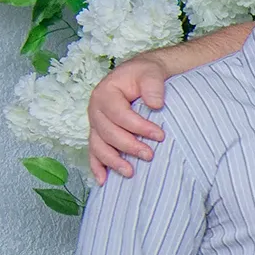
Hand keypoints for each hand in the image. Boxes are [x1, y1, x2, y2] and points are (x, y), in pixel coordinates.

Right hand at [88, 57, 170, 184]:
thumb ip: (153, 85)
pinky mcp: (100, 135)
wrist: (141, 77)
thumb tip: (155, 104)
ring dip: (112, 161)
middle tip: (150, 155)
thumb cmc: (145, 75)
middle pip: (107, 132)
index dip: (138, 127)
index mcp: (105, 93)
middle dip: (128, 146)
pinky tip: (104, 181)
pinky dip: (98, 167)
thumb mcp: (151, 73)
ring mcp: (96, 125)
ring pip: (99, 146)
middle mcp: (96, 110)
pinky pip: (94, 153)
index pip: (119, 114)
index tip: (160, 136)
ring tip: (130, 172)